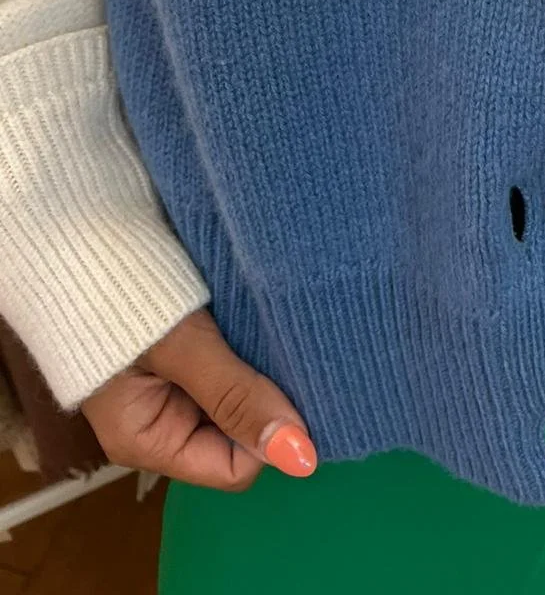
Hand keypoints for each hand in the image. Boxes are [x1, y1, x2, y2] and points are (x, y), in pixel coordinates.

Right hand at [81, 307, 317, 490]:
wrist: (81, 238)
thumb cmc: (122, 297)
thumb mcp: (183, 348)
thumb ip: (236, 399)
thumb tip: (299, 459)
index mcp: (147, 441)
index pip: (233, 469)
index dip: (270, 436)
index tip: (297, 390)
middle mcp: (160, 425)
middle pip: (238, 436)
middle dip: (267, 404)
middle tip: (292, 357)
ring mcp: (169, 390)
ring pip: (237, 400)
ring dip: (260, 374)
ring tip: (278, 338)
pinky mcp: (180, 357)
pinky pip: (228, 370)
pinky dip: (247, 352)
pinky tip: (261, 326)